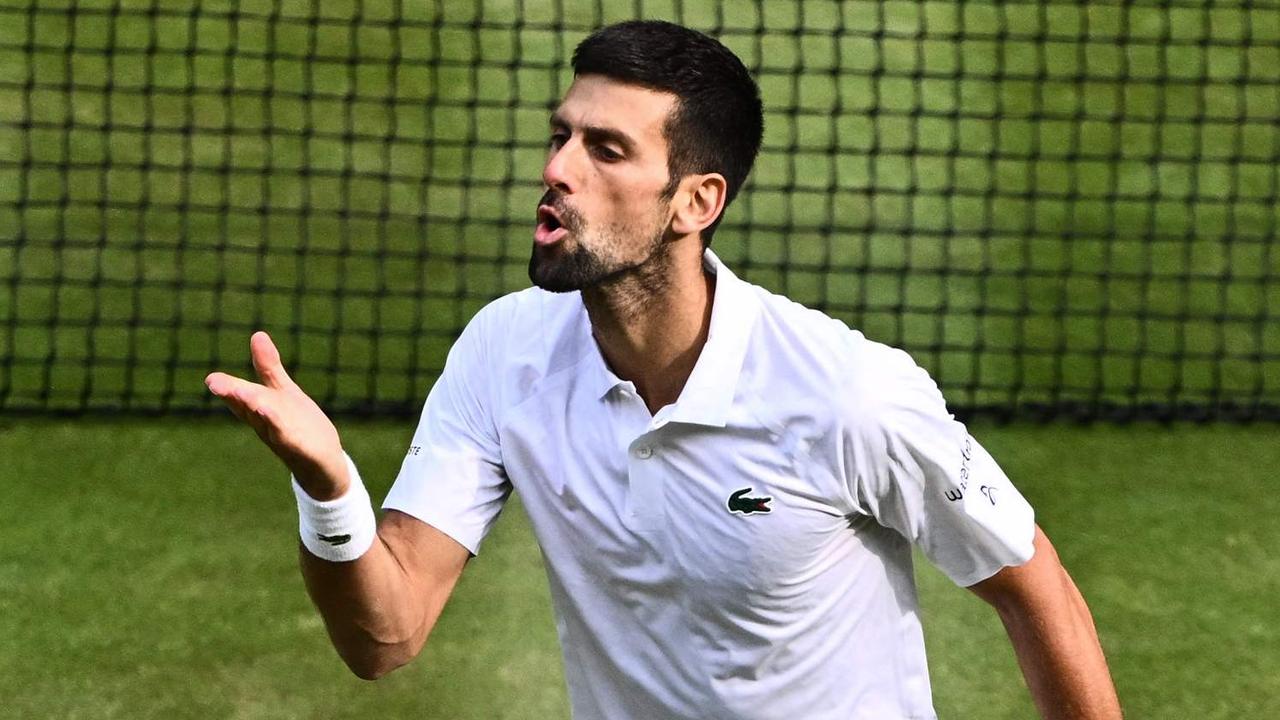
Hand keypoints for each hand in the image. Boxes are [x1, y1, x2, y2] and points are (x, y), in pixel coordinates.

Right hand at [205, 331, 349, 499]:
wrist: (321, 463)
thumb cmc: (297, 424)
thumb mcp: (283, 392)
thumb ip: (268, 367)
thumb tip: (257, 334)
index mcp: (260, 410)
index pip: (241, 397)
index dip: (228, 389)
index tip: (211, 380)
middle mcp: (267, 424)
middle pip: (251, 407)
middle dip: (236, 395)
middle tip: (215, 384)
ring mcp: (284, 437)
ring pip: (270, 423)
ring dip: (260, 411)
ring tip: (252, 398)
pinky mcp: (303, 450)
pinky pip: (295, 443)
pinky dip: (289, 436)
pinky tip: (288, 430)